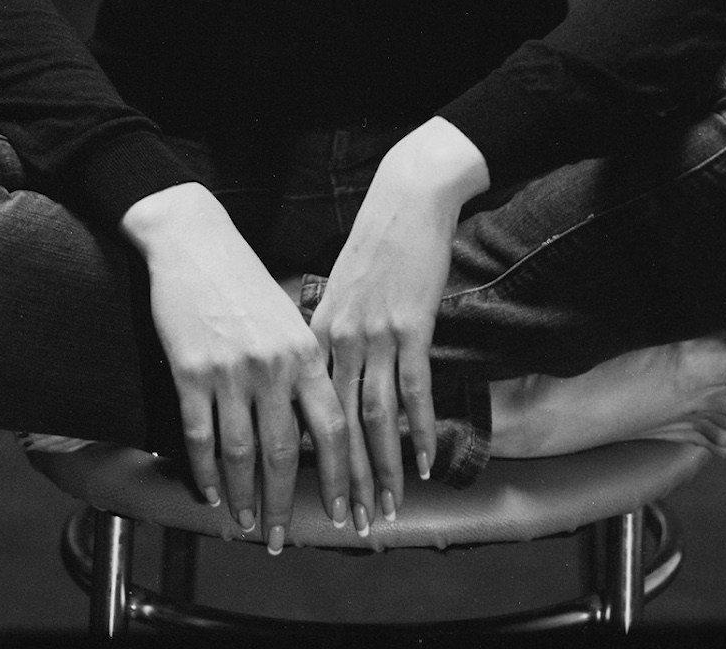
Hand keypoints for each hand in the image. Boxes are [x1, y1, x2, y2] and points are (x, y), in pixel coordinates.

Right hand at [120, 183, 350, 548]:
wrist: (193, 240)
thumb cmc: (244, 279)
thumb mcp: (288, 318)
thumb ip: (303, 368)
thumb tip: (314, 427)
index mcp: (306, 351)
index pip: (332, 429)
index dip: (341, 477)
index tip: (345, 512)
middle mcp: (273, 366)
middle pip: (285, 453)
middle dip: (286, 504)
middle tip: (284, 539)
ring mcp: (230, 370)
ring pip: (240, 454)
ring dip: (245, 497)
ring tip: (248, 525)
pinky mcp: (190, 371)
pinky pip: (199, 437)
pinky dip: (204, 474)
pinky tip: (210, 495)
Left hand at [310, 118, 488, 527]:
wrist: (405, 201)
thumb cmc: (372, 246)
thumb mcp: (337, 292)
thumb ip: (327, 336)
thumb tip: (319, 380)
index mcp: (315, 333)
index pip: (303, 410)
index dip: (302, 459)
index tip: (302, 497)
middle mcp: (339, 339)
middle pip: (336, 425)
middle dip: (342, 481)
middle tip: (348, 525)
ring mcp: (376, 335)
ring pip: (375, 418)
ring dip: (381, 470)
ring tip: (386, 511)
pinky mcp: (412, 328)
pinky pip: (415, 391)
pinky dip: (421, 431)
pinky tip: (423, 464)